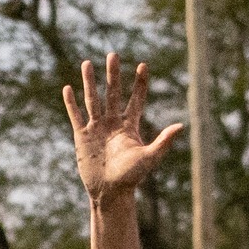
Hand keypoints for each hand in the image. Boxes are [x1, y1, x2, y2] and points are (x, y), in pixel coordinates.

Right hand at [63, 53, 182, 206]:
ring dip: (90, 82)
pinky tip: (68, 88)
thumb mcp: (148, 158)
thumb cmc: (131, 178)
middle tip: (113, 55)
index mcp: (129, 126)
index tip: (142, 65)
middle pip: (113, 94)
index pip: (135, 99)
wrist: (109, 193)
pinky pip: (76, 116)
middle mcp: (112, 123)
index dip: (139, 83)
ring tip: (86, 63)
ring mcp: (97, 129)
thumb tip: (181, 126)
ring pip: (93, 100)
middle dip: (113, 75)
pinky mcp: (82, 137)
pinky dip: (71, 103)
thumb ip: (163, 141)